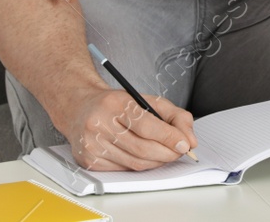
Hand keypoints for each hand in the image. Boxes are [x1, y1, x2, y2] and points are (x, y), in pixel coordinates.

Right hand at [60, 88, 196, 170]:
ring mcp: (92, 145)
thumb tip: (189, 139)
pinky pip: (123, 169)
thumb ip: (174, 115)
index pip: (147, 125)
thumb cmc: (116, 104)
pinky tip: (145, 157)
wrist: (80, 108)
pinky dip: (140, 165)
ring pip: (134, 163)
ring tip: (166, 154)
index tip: (185, 143)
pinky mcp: (88, 161)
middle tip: (180, 151)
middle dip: (167, 153)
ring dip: (157, 161)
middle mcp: (100, 124)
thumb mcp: (146, 100)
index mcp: (115, 104)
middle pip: (142, 148)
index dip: (170, 137)